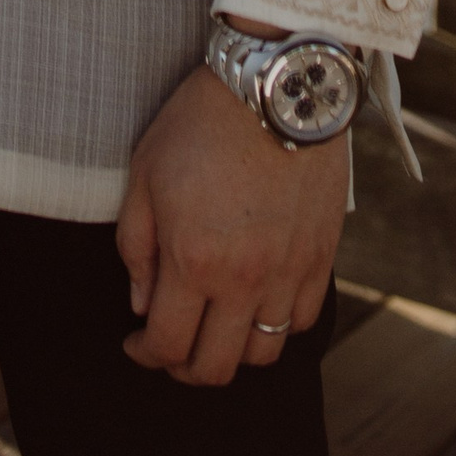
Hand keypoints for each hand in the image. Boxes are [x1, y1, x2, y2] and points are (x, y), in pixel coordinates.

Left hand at [114, 58, 348, 386]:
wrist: (273, 87)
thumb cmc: (200, 122)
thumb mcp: (144, 173)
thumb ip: (137, 246)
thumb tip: (141, 303)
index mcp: (195, 260)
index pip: (168, 344)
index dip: (145, 354)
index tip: (135, 343)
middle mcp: (245, 280)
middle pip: (218, 366)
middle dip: (185, 368)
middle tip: (171, 347)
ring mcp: (289, 273)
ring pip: (264, 353)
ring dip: (233, 351)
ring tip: (215, 327)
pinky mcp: (321, 259)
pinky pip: (302, 322)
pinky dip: (278, 327)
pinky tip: (256, 304)